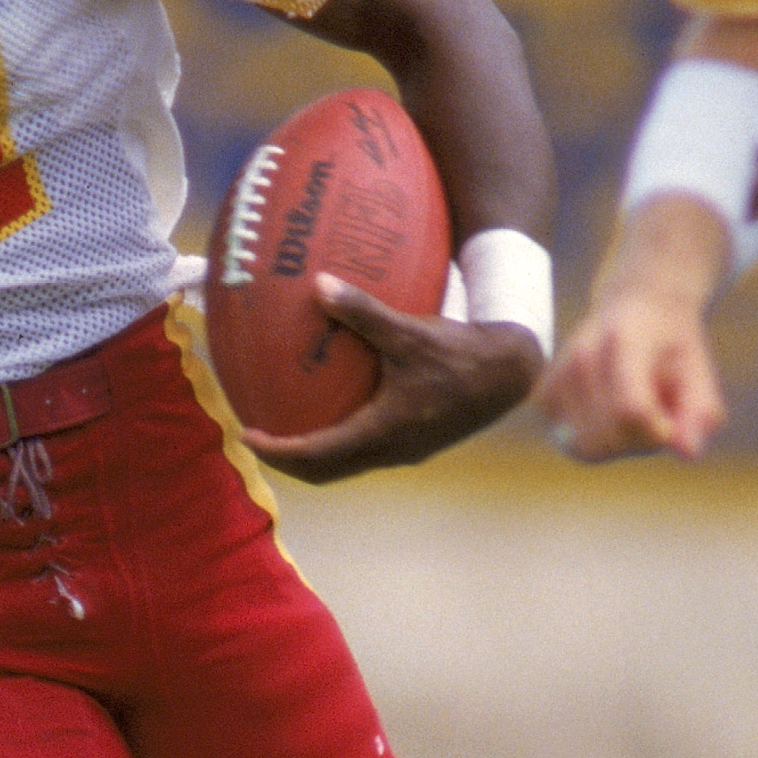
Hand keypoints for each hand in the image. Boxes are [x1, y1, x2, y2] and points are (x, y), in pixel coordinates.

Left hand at [242, 276, 544, 483]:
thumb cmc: (461, 352)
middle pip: (324, 472)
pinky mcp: (415, 443)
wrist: (510, 373)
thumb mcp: (409, 330)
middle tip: (257, 436)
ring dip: (312, 455)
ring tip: (284, 428)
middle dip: (286, 460)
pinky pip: (363, 452)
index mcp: (383, 432)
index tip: (247, 435)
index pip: (316, 456)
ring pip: (345, 466)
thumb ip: (363, 310)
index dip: (276, 451)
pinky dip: (337, 442)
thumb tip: (318, 285)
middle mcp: (390, 451)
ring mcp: (404, 452)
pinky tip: (330, 410)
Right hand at [538, 282, 726, 461]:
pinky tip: (607, 414)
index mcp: (625, 341)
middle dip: (638, 441)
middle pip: (607, 437)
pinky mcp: (542, 397)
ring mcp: (557, 376)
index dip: (657, 430)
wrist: (634, 308)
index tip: (672, 417)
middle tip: (654, 414)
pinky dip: (593, 439)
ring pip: (584, 446)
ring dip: (617, 443)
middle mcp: (582, 356)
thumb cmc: (672, 349)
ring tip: (631, 411)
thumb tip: (688, 454)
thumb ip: (701, 414)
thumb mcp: (700, 375)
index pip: (631, 411)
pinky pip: (569, 443)